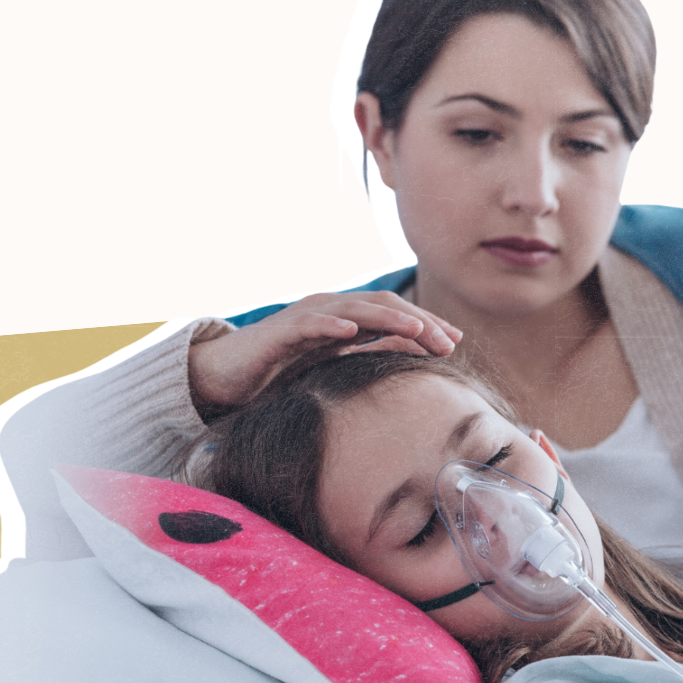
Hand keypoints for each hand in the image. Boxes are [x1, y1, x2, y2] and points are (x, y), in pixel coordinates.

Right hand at [188, 291, 462, 412]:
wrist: (226, 375)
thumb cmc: (279, 372)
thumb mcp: (334, 365)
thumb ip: (372, 355)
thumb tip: (418, 354)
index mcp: (346, 320)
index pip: (395, 317)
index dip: (427, 326)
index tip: (457, 342)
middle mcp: (330, 311)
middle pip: (384, 307)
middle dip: (420, 322)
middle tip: (450, 342)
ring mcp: (306, 317)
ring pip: (355, 309)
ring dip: (388, 318)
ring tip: (417, 330)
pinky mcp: (280, 331)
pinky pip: (310, 323)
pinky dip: (331, 323)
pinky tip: (351, 331)